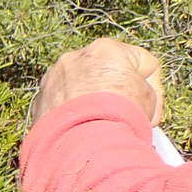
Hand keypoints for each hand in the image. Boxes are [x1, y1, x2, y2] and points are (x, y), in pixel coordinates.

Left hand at [29, 37, 164, 126]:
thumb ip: (140, 91)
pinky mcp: (39, 99)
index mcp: (105, 49)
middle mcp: (74, 57)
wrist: (82, 142)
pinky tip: (81, 132)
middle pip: (108, 75)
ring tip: (102, 127)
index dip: (152, 89)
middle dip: (117, 95)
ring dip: (93, 105)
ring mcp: (53, 78)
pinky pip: (62, 104)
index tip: (147, 110)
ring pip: (82, 89)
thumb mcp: (149, 99)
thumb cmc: (120, 115)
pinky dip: (72, 116)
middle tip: (125, 118)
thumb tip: (128, 102)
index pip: (142, 63)